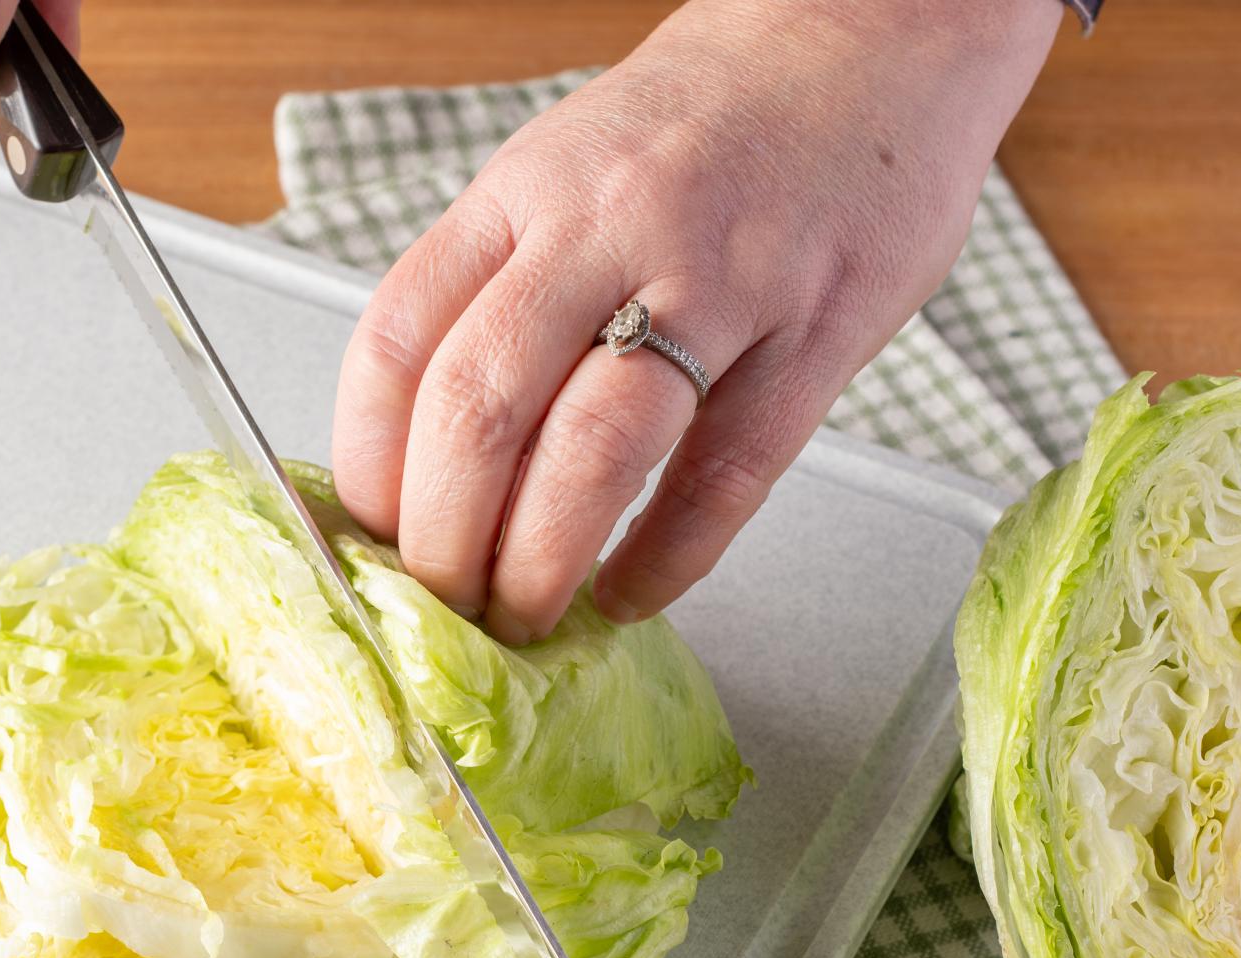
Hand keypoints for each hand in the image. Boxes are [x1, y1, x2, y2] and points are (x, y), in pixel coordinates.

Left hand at [330, 0, 1060, 641]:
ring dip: (540, 561)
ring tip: (524, 616)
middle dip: (443, 539)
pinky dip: (667, 555)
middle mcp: (605, 228)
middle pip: (478, 409)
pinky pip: (727, 473)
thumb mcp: (567, 167)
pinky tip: (629, 594)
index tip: (369, 534)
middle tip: (444, 603)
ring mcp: (717, 281)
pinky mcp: (817, 333)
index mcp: (524, 191)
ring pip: (593, 451)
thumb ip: (501, 286)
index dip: (366, 463)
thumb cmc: (709, 119)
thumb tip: (425, 446)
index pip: (396, 341)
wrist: (874, 28)